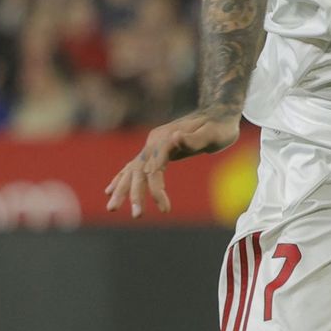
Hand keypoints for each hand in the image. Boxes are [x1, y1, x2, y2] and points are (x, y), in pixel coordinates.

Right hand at [105, 110, 242, 216]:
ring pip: (132, 170)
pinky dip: (122, 179)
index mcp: (164, 140)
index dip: (156, 189)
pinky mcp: (156, 150)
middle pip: (138, 171)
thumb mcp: (213, 134)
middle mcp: (154, 142)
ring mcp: (153, 146)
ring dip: (122, 190)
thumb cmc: (219, 127)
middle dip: (134, 194)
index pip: (154, 169)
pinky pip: (135, 167)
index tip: (165, 209)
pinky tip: (111, 189)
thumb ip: (194, 138)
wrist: (218, 114)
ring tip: (111, 209)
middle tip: (136, 216)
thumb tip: (175, 138)